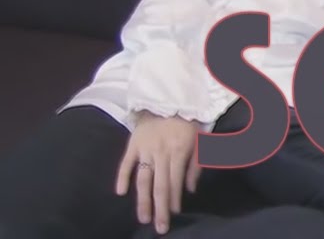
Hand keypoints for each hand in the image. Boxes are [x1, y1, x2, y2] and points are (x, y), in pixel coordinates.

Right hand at [115, 111, 202, 233]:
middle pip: (159, 185)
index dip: (174, 199)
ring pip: (142, 178)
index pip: (175, 181)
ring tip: (143, 217)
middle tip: (159, 227)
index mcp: (179, 152)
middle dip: (160, 208)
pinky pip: (125, 162)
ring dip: (142, 200)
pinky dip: (122, 176)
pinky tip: (120, 192)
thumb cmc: (187, 123)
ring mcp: (145, 149)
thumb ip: (195, 165)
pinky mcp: (132, 144)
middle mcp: (161, 153)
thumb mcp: (200, 140)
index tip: (174, 214)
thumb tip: (189, 190)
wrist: (168, 100)